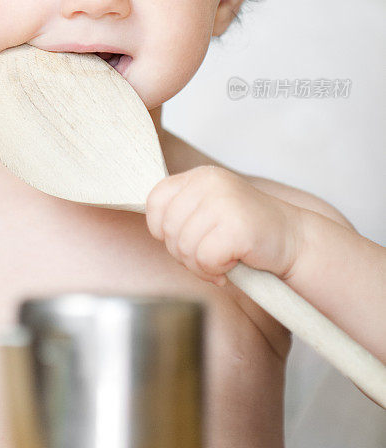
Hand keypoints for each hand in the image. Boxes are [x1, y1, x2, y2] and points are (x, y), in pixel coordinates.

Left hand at [145, 165, 302, 285]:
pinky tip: (232, 264)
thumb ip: (181, 213)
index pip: (155, 200)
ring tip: (222, 261)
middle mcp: (209, 182)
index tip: (184, 238)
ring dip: (201, 266)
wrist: (293, 240)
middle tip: (209, 256)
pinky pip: (205, 259)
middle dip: (184, 254)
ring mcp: (224, 202)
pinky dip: (215, 271)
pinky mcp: (237, 226)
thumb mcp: (209, 210)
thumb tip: (154, 228)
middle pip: (168, 230)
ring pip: (184, 247)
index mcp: (199, 176)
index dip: (161, 228)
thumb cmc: (246, 232)